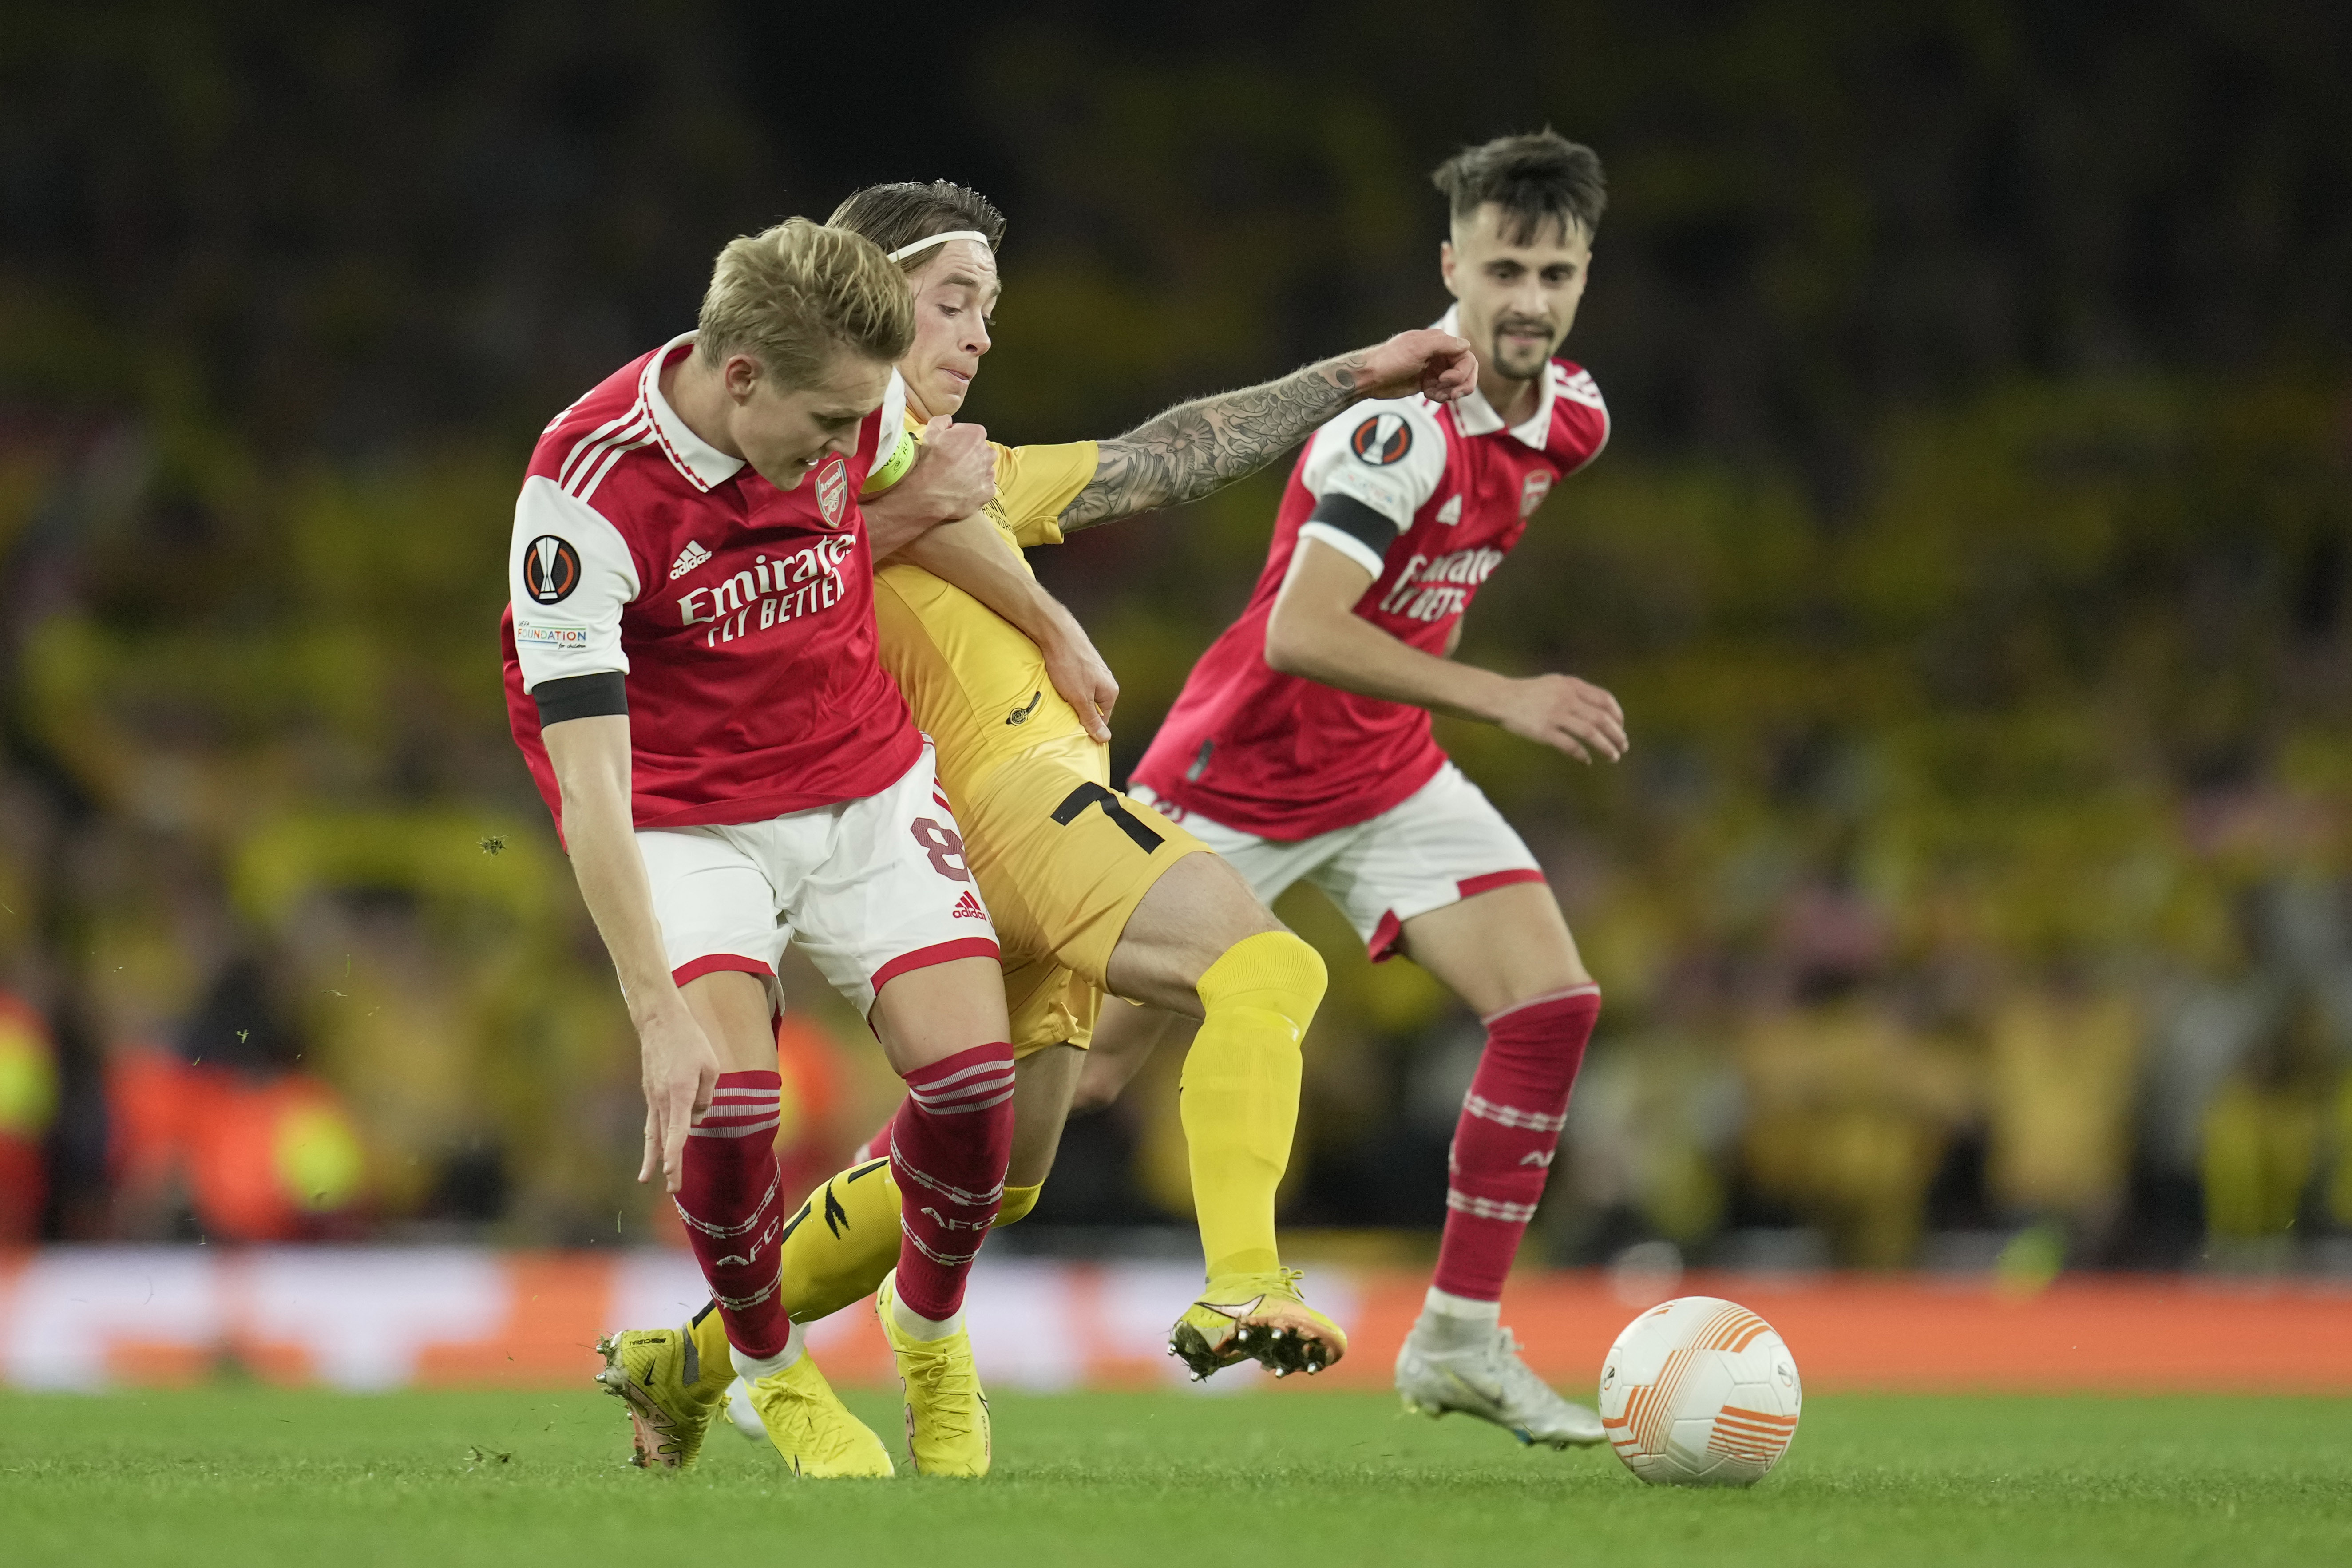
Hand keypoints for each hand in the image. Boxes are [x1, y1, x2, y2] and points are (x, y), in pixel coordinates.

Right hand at [635, 1000, 720, 1193]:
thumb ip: (706, 1097)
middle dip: (667, 1165)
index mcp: (680, 1093)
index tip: (670, 1172)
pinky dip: (651, 1137)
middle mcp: (663, 1099)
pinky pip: (652, 1119)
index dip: (674, 1154)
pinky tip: (652, 1148)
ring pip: (652, 1133)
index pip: (677, 1131)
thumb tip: (697, 1119)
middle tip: (670, 1189)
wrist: (660, 1021)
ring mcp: (653, 1096)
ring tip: (646, 1178)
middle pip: (663, 1139)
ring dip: (652, 1156)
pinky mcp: (650, 1092)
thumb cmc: (691, 1042)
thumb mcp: (711, 1067)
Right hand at [906, 416, 995, 520]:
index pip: (971, 433)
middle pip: (979, 451)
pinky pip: (984, 487)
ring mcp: (989, 473)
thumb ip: (942, 421)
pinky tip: (960, 489)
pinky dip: (975, 488)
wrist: (929, 493)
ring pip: (983, 469)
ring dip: (973, 471)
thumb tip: (947, 420)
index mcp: (976, 434)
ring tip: (955, 477)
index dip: (958, 439)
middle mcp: (987, 452)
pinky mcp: (988, 491)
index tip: (949, 447)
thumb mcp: (930, 433)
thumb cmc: (930, 463)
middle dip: (968, 455)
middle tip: (951, 463)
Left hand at [1039, 611, 1118, 742]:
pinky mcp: (1081, 664)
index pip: (1103, 719)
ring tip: (1058, 697)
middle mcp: (1105, 680)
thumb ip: (1092, 719)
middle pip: (1092, 706)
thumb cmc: (1069, 663)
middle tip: (1063, 712)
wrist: (1056, 633)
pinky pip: (1075, 683)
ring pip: (1082, 694)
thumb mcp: (1080, 699)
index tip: (1074, 731)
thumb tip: (1105, 738)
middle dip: (1077, 711)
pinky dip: (1065, 686)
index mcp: (1110, 691)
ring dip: (1070, 698)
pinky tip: (1056, 684)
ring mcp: (1093, 671)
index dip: (1088, 727)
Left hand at [1354, 329, 1477, 404]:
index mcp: (1439, 342)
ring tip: (1436, 396)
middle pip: (1465, 370)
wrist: (1371, 378)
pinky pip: (1445, 391)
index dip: (1462, 371)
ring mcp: (1434, 369)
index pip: (1465, 356)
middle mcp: (1439, 355)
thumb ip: (1444, 344)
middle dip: (1461, 384)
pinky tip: (1428, 395)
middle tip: (1452, 395)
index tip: (1446, 380)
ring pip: (1456, 383)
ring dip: (1451, 392)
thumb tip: (1466, 345)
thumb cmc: (1391, 360)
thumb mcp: (1418, 348)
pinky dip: (1441, 396)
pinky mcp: (1428, 383)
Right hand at [1491, 673, 1627, 762]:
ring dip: (1605, 747)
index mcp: (1571, 685)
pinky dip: (1582, 755)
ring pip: (1590, 733)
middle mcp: (1566, 698)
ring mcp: (1555, 715)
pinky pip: (1569, 745)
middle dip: (1617, 734)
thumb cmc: (1527, 693)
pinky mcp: (1544, 731)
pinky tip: (1587, 761)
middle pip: (1601, 718)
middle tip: (1623, 746)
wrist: (1500, 698)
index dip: (1617, 714)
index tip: (1620, 726)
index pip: (1604, 699)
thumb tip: (1598, 708)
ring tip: (1613, 757)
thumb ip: (1575, 692)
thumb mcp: (1554, 683)